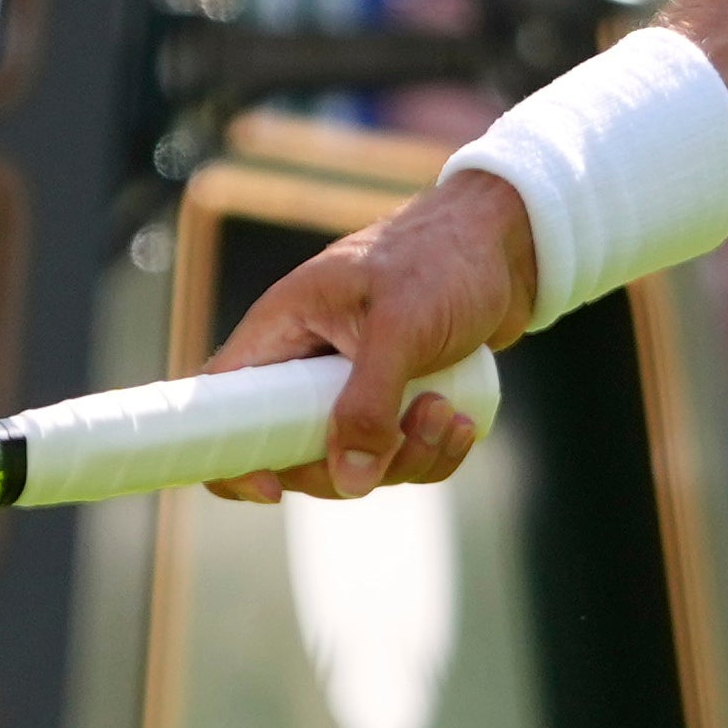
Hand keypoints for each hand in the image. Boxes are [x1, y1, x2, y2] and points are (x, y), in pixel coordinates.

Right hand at [204, 172, 543, 500]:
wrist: (507, 240)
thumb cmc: (444, 259)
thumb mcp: (401, 327)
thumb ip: (369, 402)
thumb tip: (349, 481)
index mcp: (282, 330)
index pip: (220, 406)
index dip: (232, 457)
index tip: (278, 487)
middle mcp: (306, 361)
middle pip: (293, 454)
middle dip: (354, 464)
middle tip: (405, 432)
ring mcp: (350, 383)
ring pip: (355, 463)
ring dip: (408, 457)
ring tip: (449, 412)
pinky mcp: (395, 398)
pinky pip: (397, 456)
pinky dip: (431, 452)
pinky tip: (463, 422)